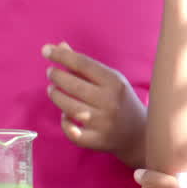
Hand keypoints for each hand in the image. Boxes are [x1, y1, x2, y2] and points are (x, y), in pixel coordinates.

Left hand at [44, 42, 146, 167]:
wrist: (140, 133)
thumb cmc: (122, 101)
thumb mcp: (110, 79)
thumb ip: (85, 65)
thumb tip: (60, 46)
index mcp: (115, 82)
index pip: (83, 64)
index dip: (62, 56)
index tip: (46, 50)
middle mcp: (110, 101)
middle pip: (74, 85)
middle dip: (56, 76)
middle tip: (50, 72)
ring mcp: (103, 123)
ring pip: (69, 108)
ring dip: (56, 96)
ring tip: (52, 89)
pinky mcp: (97, 141)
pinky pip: (71, 132)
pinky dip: (65, 123)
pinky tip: (64, 115)